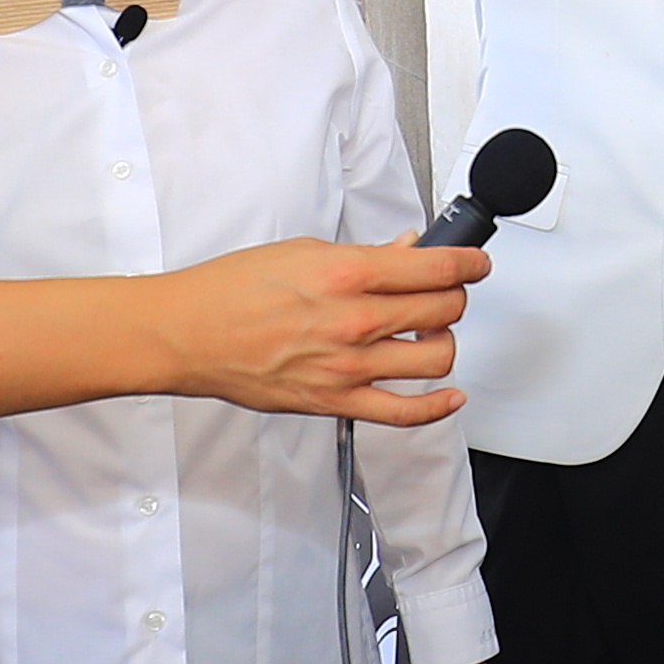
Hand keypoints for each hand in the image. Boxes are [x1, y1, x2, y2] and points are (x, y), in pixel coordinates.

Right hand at [160, 237, 479, 425]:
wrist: (188, 333)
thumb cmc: (232, 290)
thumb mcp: (303, 251)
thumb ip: (364, 256)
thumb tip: (406, 251)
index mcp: (347, 273)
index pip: (436, 266)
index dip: (469, 262)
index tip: (476, 262)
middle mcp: (354, 320)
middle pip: (445, 309)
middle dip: (455, 296)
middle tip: (446, 292)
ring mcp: (349, 366)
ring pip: (437, 357)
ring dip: (444, 342)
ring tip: (429, 333)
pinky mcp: (337, 402)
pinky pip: (405, 413)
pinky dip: (438, 406)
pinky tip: (449, 395)